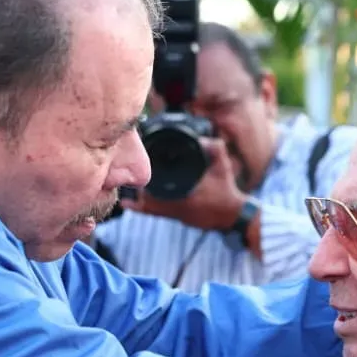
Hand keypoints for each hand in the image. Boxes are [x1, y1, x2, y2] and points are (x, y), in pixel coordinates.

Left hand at [121, 138, 246, 231]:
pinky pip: (156, 213)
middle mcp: (177, 209)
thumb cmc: (227, 192)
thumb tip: (203, 138)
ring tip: (124, 193)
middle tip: (123, 183)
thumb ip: (215, 150)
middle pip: (148, 204)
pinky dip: (144, 207)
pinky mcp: (178, 217)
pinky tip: (130, 203)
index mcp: (185, 199)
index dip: (143, 187)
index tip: (134, 176)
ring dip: (137, 201)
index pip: (158, 195)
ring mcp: (177, 215)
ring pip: (150, 210)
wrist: (233, 215)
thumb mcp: (223, 168)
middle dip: (135, 194)